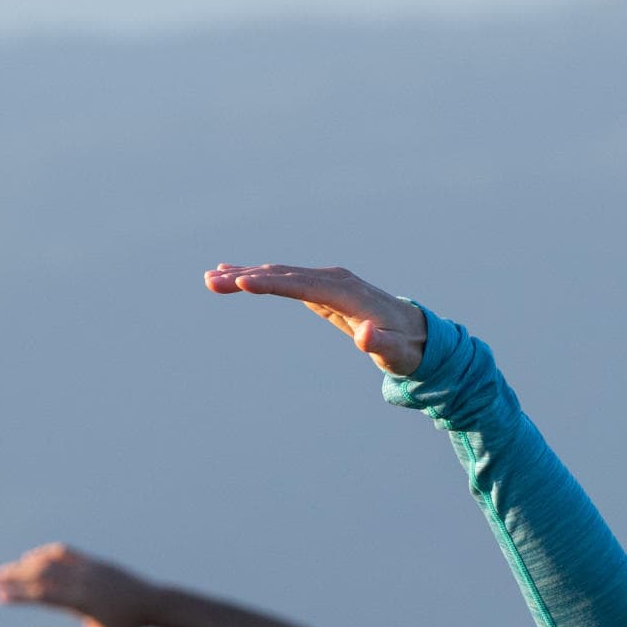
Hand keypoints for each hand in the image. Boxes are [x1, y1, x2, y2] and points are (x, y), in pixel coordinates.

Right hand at [0, 543, 161, 626]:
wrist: (152, 602)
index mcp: (82, 602)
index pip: (42, 596)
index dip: (18, 595)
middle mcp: (82, 581)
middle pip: (40, 575)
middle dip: (13, 577)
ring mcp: (87, 568)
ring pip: (48, 561)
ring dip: (24, 565)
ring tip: (6, 571)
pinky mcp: (92, 560)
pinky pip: (63, 552)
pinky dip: (44, 554)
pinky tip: (30, 559)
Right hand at [204, 264, 429, 376]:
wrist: (416, 334)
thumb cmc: (405, 347)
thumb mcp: (396, 352)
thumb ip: (380, 344)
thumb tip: (365, 336)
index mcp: (346, 293)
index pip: (301, 284)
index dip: (270, 283)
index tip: (240, 281)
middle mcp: (333, 279)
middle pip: (283, 274)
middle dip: (246, 277)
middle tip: (211, 281)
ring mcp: (326, 280)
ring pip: (280, 274)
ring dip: (245, 275)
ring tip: (211, 279)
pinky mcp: (320, 287)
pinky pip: (284, 279)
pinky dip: (259, 277)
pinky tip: (234, 276)